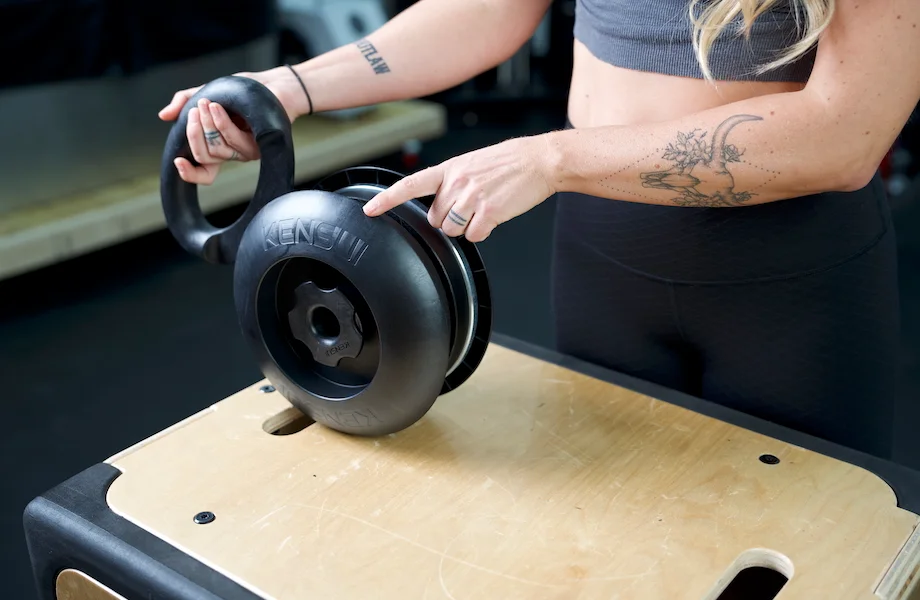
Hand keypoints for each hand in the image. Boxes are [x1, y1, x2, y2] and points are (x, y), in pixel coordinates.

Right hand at [157, 66, 309, 184]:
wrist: (271, 84)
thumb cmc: (241, 90)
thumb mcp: (207, 91)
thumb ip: (185, 102)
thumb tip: (163, 116)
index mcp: (218, 146)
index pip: (204, 173)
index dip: (189, 174)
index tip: (177, 161)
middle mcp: (232, 154)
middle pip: (204, 157)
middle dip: (193, 134)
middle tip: (193, 111)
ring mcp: (245, 152)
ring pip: (217, 149)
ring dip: (207, 125)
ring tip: (206, 103)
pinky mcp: (259, 146)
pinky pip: (233, 140)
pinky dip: (222, 122)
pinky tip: (219, 106)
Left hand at [363, 136, 556, 241]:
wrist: (538, 160)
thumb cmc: (509, 162)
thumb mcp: (472, 164)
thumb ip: (452, 182)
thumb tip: (443, 208)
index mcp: (449, 169)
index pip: (410, 185)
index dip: (387, 199)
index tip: (370, 210)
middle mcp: (456, 182)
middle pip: (436, 219)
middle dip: (450, 218)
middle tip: (471, 205)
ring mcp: (471, 197)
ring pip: (452, 230)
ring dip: (467, 226)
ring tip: (484, 208)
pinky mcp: (488, 211)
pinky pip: (474, 235)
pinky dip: (484, 231)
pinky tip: (494, 216)